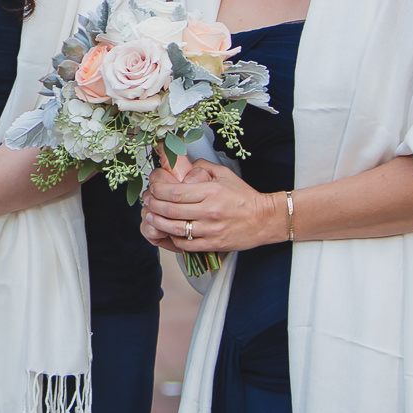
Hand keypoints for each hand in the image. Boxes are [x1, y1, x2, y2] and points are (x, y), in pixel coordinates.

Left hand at [141, 156, 284, 253]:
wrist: (265, 219)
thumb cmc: (244, 196)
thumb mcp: (224, 174)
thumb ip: (202, 168)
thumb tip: (182, 168)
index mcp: (210, 192)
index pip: (174, 192)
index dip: (157, 191)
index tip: (152, 189)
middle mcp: (209, 212)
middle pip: (170, 210)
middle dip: (153, 205)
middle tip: (147, 202)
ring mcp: (210, 230)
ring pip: (175, 228)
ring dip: (158, 223)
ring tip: (150, 217)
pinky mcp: (213, 244)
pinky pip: (186, 244)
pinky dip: (173, 238)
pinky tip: (168, 231)